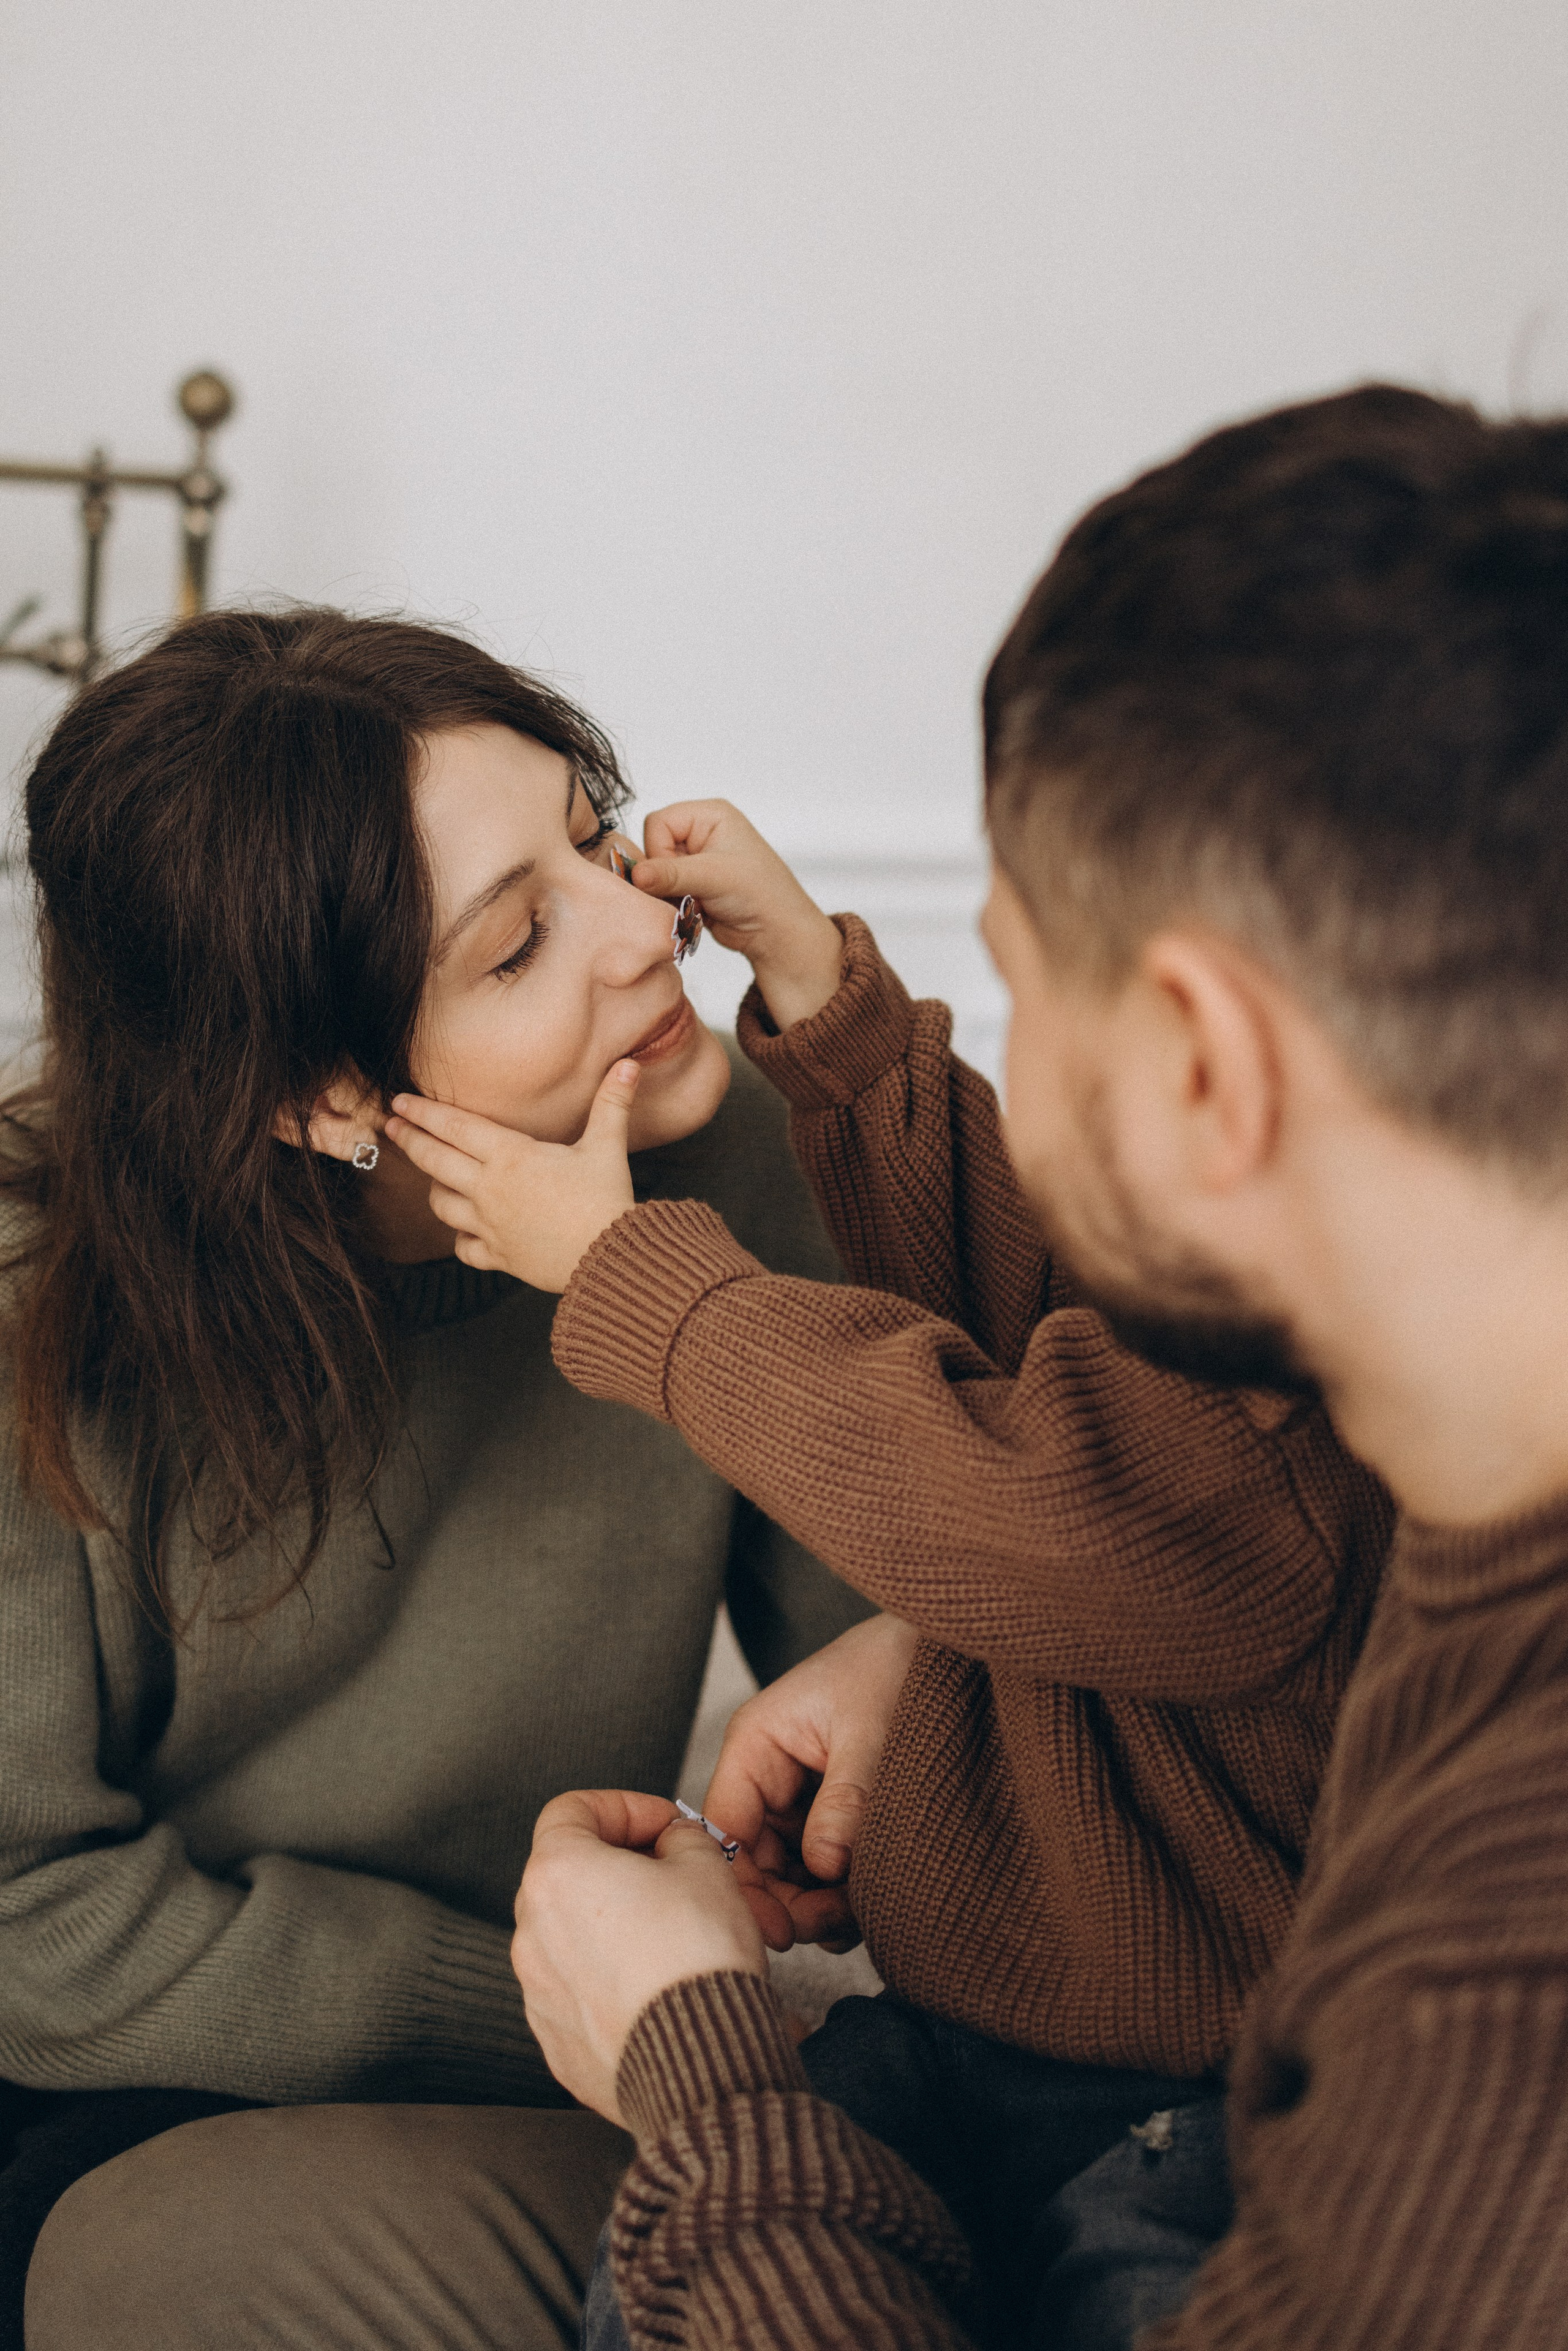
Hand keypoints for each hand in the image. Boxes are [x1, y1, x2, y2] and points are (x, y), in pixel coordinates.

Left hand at [384, 1061, 639, 1291]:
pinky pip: (464, 1247)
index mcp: (511, 1157)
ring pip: (442, 1204)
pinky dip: (461, 1238)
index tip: (399, 1101)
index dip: (423, 1112)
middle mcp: (490, 1190)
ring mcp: (490, 1226)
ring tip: (433, 1176)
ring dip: (434, 1187)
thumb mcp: (608, 1147)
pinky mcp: (498, 1256)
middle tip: (391, 1127)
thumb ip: (612, 1103)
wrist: (610, 1261)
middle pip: (435, 1161)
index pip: (455, 1127)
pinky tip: (465, 1231)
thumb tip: (629, 1063)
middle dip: (409, 1140)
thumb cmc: (606, 1201)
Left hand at [512, 1789, 769, 2121]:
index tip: (664, 1826)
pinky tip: (659, 1989)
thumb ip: (682, 1838)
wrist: (701, 2064)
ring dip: (614, 1926)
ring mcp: (538, 1993)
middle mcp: (532, 1933)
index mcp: (558, 1874)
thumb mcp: (707, 1866)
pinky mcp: (556, 2044)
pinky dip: (611, 1983)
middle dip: (621, 1868)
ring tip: (671, 1938)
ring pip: (572, 1938)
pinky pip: (579, 1995)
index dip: (626, 1808)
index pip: (573, 1810)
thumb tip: (674, 1844)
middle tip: (673, 1877)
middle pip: (568, 1875)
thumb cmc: (697, 1963)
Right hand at [629, 800, 844, 1030]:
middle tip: (686, 893)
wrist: (777, 932)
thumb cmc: (761, 893)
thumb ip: (671, 873)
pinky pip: (662, 890)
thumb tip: (636, 874)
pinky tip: (693, 912)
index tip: (677, 876)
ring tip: (693, 904)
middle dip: (662, 875)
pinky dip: (672, 903)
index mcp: (709, 815)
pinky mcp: (691, 884)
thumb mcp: (714, 876)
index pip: (658, 822)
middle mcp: (700, 832)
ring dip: (667, 892)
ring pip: (654, 872)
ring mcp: (695, 860)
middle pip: (652, 847)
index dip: (659, 850)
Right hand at [705, 1613, 919, 1949]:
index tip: (785, 1931)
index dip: (746, 1888)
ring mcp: (799, 1794)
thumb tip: (827, 1867)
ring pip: (789, 1870)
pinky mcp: (831, 1809)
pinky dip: (840, 1887)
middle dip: (790, 1901)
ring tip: (857, 1914)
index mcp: (756, 1744)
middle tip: (835, 1927)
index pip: (725, 1831)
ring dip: (818, 1901)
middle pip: (754, 1861)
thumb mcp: (870, 1733)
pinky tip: (866, 1898)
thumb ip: (846, 1801)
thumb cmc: (894, 1665)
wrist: (941, 1643)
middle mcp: (767, 1773)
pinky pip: (822, 1862)